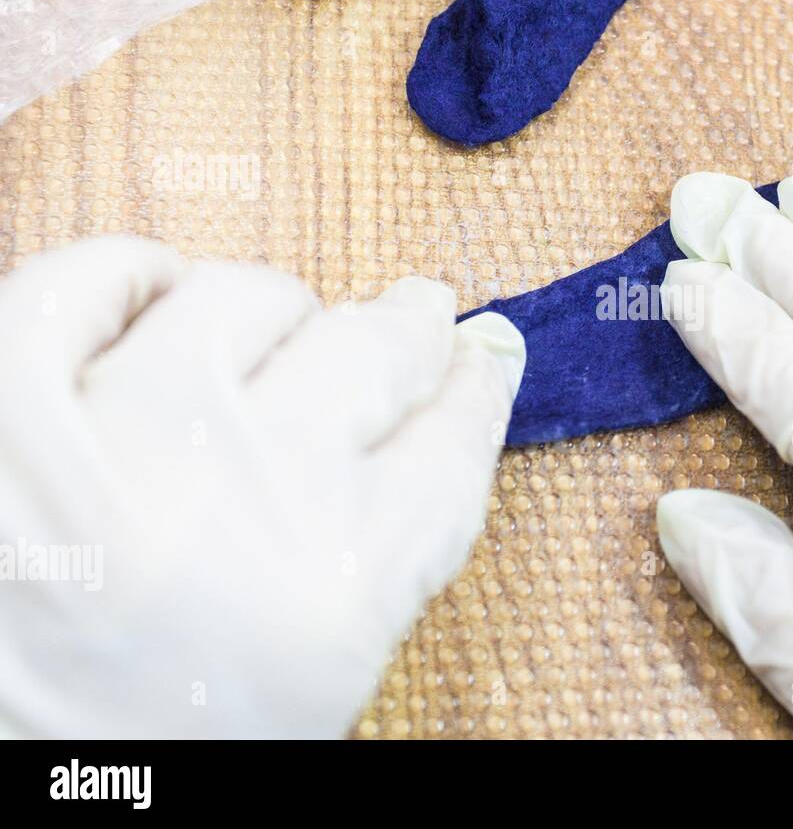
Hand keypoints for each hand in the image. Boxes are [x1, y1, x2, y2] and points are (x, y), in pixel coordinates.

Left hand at [0, 237, 523, 737]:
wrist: (9, 781)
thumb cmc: (156, 746)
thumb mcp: (320, 680)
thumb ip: (400, 541)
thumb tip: (460, 394)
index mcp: (332, 595)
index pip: (450, 442)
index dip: (477, 383)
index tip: (481, 353)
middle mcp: (235, 504)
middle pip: (371, 355)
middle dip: (409, 331)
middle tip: (413, 318)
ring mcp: (109, 443)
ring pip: (239, 301)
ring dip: (273, 313)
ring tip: (269, 340)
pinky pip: (77, 289)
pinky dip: (126, 277)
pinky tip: (157, 300)